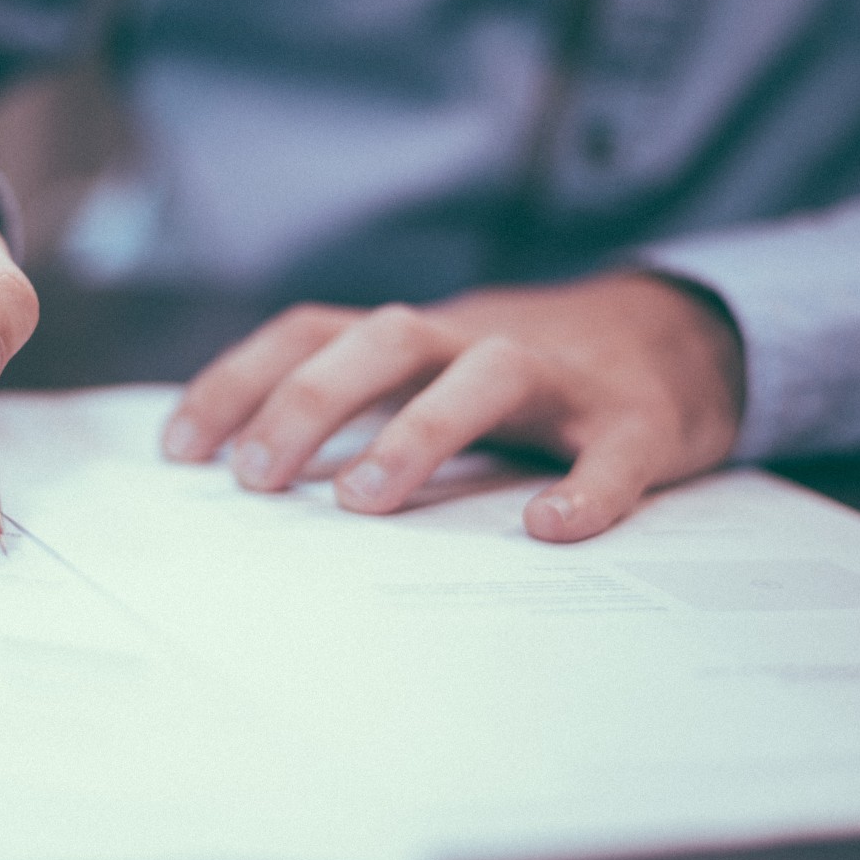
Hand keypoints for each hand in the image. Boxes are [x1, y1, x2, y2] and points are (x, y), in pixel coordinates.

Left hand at [161, 270, 745, 540]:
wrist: (680, 335)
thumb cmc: (524, 376)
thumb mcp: (431, 373)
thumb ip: (357, 406)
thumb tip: (245, 475)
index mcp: (419, 337)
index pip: (312, 332)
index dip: (241, 380)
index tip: (179, 450)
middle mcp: (478, 339)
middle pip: (386, 339)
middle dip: (311, 401)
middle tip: (256, 479)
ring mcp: (561, 377)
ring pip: (488, 374)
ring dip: (419, 430)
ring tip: (364, 502)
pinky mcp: (639, 420)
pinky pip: (612, 450)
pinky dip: (585, 487)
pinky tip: (549, 528)